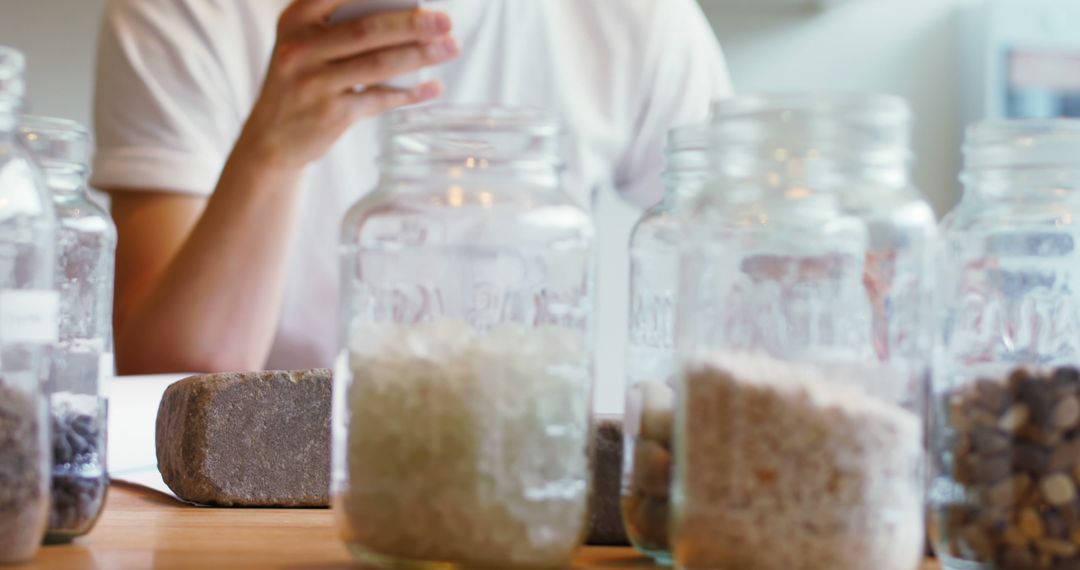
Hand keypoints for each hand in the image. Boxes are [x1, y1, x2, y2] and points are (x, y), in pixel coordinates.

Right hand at [234, 0, 458, 171]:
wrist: (271, 138)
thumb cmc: (302, 81)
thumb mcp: (306, 44)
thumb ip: (342, 26)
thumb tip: (408, 16)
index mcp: (296, 19)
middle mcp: (300, 48)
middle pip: (367, 29)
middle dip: (412, 23)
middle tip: (446, 20)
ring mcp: (313, 82)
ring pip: (378, 64)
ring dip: (421, 55)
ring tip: (451, 48)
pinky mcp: (331, 114)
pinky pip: (380, 98)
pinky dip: (411, 93)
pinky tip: (434, 86)